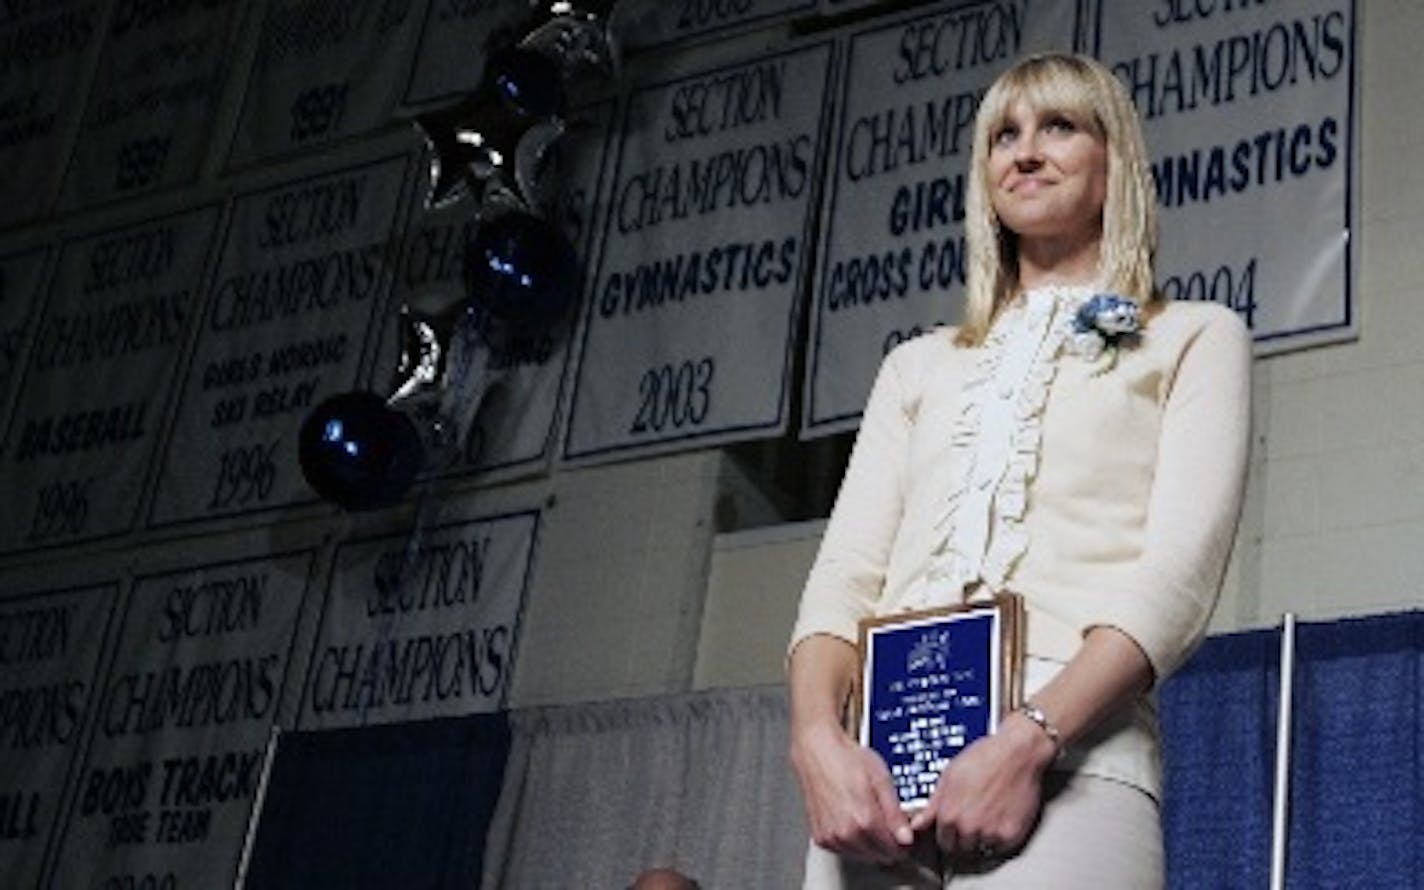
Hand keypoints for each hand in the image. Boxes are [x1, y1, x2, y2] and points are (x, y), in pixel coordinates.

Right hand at [790, 720, 914, 864]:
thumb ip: (895, 813)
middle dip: (888, 843)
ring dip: (870, 844)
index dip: (904, 841)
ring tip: (868, 818)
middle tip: (886, 821)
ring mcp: (831, 837)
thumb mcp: (881, 780)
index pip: (895, 850)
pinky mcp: (820, 838)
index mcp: (864, 820)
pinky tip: (853, 822)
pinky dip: (853, 843)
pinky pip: (845, 851)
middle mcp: (845, 833)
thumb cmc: (846, 760)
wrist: (818, 752)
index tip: (903, 831)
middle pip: (880, 856)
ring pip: (863, 856)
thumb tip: (906, 837)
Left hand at [908, 712, 1056, 857]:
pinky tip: (1001, 817)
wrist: (1018, 753)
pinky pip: (1001, 848)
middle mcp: (968, 828)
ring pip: (981, 850)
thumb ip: (933, 806)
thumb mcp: (949, 776)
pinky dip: (1001, 837)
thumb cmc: (985, 757)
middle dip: (964, 837)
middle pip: (961, 849)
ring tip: (988, 814)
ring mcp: (990, 834)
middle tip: (973, 818)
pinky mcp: (1011, 836)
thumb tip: (917, 824)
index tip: (953, 828)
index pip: (943, 842)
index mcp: (949, 815)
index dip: (948, 833)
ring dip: (982, 838)